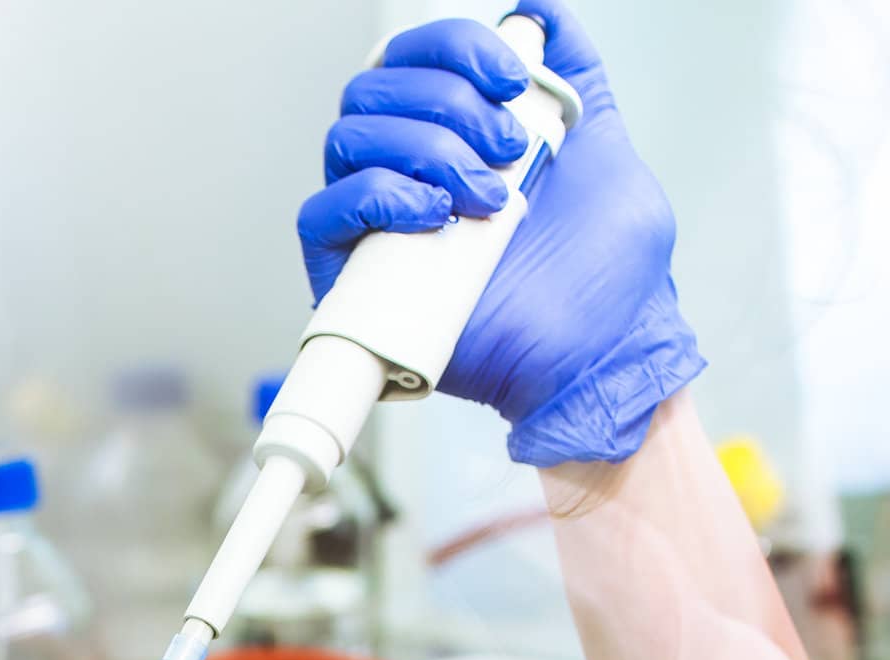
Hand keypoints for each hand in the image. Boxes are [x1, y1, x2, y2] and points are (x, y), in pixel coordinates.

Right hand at [297, 0, 704, 464]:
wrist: (594, 355)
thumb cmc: (606, 279)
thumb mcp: (607, 147)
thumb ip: (576, 75)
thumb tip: (536, 8)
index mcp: (456, 138)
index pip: (415, 58)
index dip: (455, 48)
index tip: (513, 80)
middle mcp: (408, 176)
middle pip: (374, 88)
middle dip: (446, 102)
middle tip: (506, 153)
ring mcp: (378, 229)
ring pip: (348, 140)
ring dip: (420, 149)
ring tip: (483, 198)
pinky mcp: (352, 283)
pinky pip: (321, 214)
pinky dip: (373, 197)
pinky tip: (431, 217)